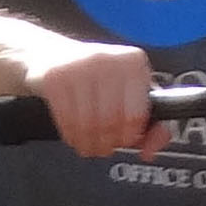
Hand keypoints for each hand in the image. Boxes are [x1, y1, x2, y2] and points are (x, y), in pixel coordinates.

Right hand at [22, 37, 170, 159]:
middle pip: (112, 123)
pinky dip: (72, 136)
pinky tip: (75, 135)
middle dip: (108, 143)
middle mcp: (108, 60)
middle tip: (105, 146)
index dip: (130, 136)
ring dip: (89, 144)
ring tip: (89, 144)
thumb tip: (151, 150)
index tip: (125, 140)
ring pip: (88, 125)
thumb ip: (150, 124)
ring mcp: (80, 67)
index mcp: (133, 62)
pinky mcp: (56, 78)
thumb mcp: (129, 93)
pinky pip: (67, 121)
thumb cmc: (97, 78)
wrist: (54, 56)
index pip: (136, 116)